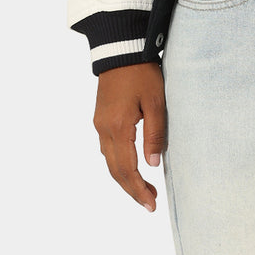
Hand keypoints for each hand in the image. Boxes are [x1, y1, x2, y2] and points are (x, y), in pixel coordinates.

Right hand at [93, 62, 166, 211]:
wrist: (121, 49)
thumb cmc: (142, 72)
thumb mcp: (155, 101)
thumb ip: (154, 134)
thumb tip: (154, 165)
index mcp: (118, 128)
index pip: (127, 169)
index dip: (138, 190)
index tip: (151, 205)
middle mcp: (103, 130)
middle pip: (115, 170)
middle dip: (132, 189)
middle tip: (150, 203)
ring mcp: (99, 124)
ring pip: (109, 161)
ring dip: (125, 178)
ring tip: (145, 188)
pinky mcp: (100, 118)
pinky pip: (107, 149)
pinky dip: (118, 163)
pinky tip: (131, 166)